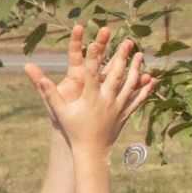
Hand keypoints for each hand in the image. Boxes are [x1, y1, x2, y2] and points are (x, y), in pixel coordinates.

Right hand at [25, 34, 154, 152]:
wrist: (91, 151)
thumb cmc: (74, 130)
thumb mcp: (60, 112)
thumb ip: (50, 94)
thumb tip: (39, 79)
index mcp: (90, 98)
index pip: (91, 73)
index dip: (93, 58)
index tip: (95, 43)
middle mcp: (106, 100)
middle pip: (115, 74)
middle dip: (121, 56)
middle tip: (127, 41)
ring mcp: (118, 106)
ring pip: (130, 84)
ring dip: (136, 68)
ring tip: (140, 54)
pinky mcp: (125, 113)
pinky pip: (138, 99)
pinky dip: (145, 89)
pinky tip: (152, 78)